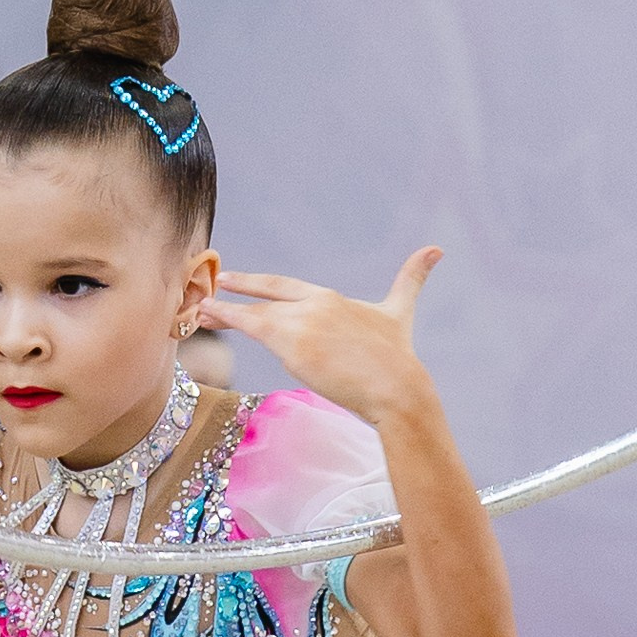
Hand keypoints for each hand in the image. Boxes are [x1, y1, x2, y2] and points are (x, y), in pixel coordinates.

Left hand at [201, 249, 443, 428]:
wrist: (397, 387)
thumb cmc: (398, 358)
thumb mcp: (400, 313)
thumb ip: (411, 280)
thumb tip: (436, 249)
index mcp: (331, 299)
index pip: (287, 287)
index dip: (260, 284)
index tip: (237, 280)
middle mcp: (313, 305)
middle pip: (267, 295)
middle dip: (238, 288)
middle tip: (213, 283)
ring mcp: (300, 323)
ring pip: (254, 316)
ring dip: (224, 312)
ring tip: (200, 312)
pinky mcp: (292, 345)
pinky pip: (251, 329)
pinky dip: (226, 319)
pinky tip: (207, 316)